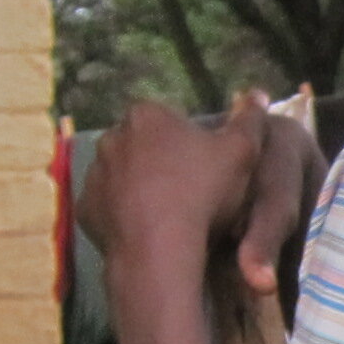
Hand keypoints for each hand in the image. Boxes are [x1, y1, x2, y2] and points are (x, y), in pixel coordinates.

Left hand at [80, 93, 317, 300]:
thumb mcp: (241, 152)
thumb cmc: (202, 192)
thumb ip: (250, 120)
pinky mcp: (85, 208)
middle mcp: (112, 136)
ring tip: (168, 214)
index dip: (190, 141)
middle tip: (189, 190)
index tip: (205, 165)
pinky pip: (107, 205)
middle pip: (142, 145)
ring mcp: (94, 173)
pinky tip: (146, 229)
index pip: (169, 119)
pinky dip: (123, 213)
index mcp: (147, 115)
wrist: (160, 249)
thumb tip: (259, 94)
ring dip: (139, 186)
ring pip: (122, 174)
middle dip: (160, 160)